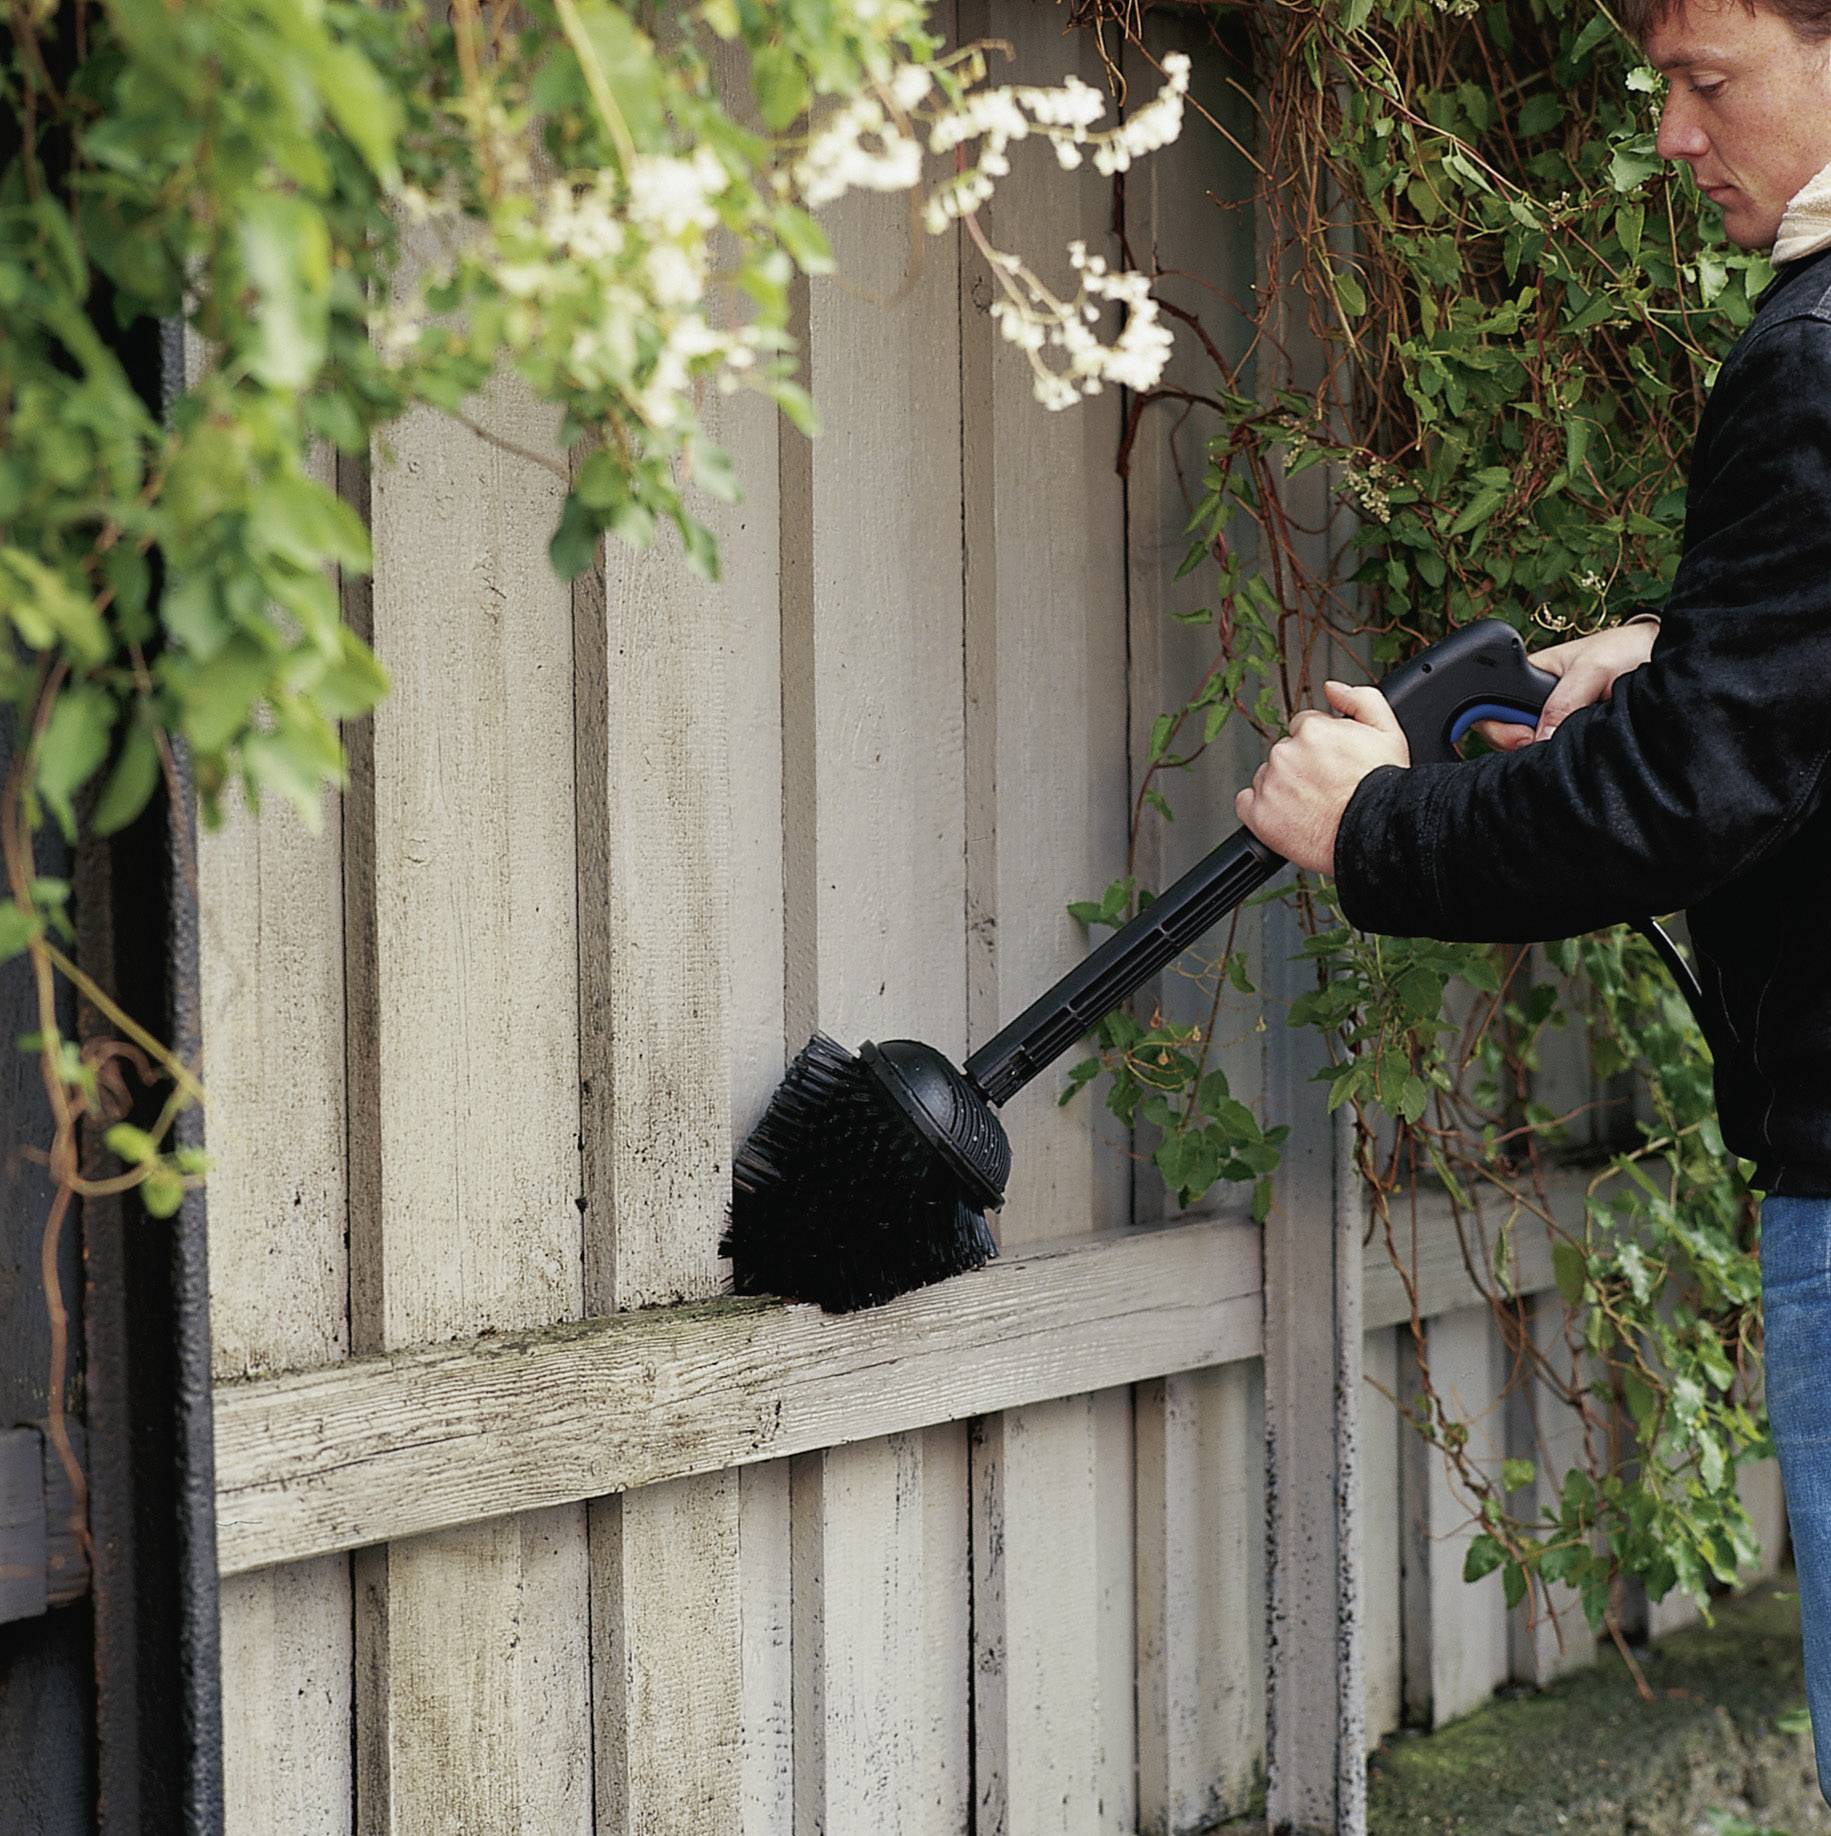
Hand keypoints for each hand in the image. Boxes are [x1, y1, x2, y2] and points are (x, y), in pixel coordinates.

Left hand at [1234, 680, 1409, 875]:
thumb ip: (1360, 699)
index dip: (1321, 747)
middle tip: (1325, 788)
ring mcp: (1270, 784)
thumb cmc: (1383, 789)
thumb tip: (1332, 687)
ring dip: (1283, 787)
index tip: (1331, 765)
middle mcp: (1285, 754)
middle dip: (1301, 766)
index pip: (1303, 729)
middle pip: (1285, 753)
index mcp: (1311, 730)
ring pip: (1268, 777)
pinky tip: (1287, 816)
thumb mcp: (1387, 731)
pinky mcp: (1259, 815)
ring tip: (1312, 805)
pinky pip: (1247, 804)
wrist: (1376, 833)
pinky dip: (1261, 809)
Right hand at [1470, 619, 1658, 750]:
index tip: (1524, 737)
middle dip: (1523, 743)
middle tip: (1551, 741)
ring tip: (1577, 738)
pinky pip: (1554, 754)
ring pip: (1531, 748)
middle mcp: (1537, 702)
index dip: (1499, 727)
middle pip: (1506, 735)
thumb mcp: (1593, 669)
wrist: (1663, 660)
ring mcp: (1553, 721)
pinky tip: (1579, 748)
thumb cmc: (1625, 651)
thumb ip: (1565, 702)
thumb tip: (1539, 738)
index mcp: (1529, 677)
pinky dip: (1562, 756)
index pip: (1490, 707)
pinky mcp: (1571, 737)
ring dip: (1547, 749)